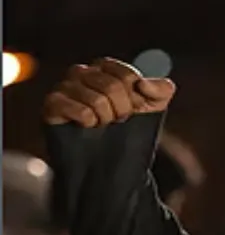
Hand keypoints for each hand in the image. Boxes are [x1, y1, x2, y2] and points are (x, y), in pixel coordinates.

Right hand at [43, 58, 175, 127]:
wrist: (108, 166)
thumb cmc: (129, 132)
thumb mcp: (154, 109)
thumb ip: (161, 90)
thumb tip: (142, 84)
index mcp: (105, 69)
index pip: (126, 74)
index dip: (135, 97)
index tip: (134, 110)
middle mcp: (82, 73)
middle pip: (111, 86)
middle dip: (122, 110)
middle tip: (117, 121)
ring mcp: (64, 88)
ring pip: (95, 99)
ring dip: (105, 119)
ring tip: (100, 125)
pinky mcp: (52, 105)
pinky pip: (78, 110)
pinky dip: (88, 122)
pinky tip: (84, 126)